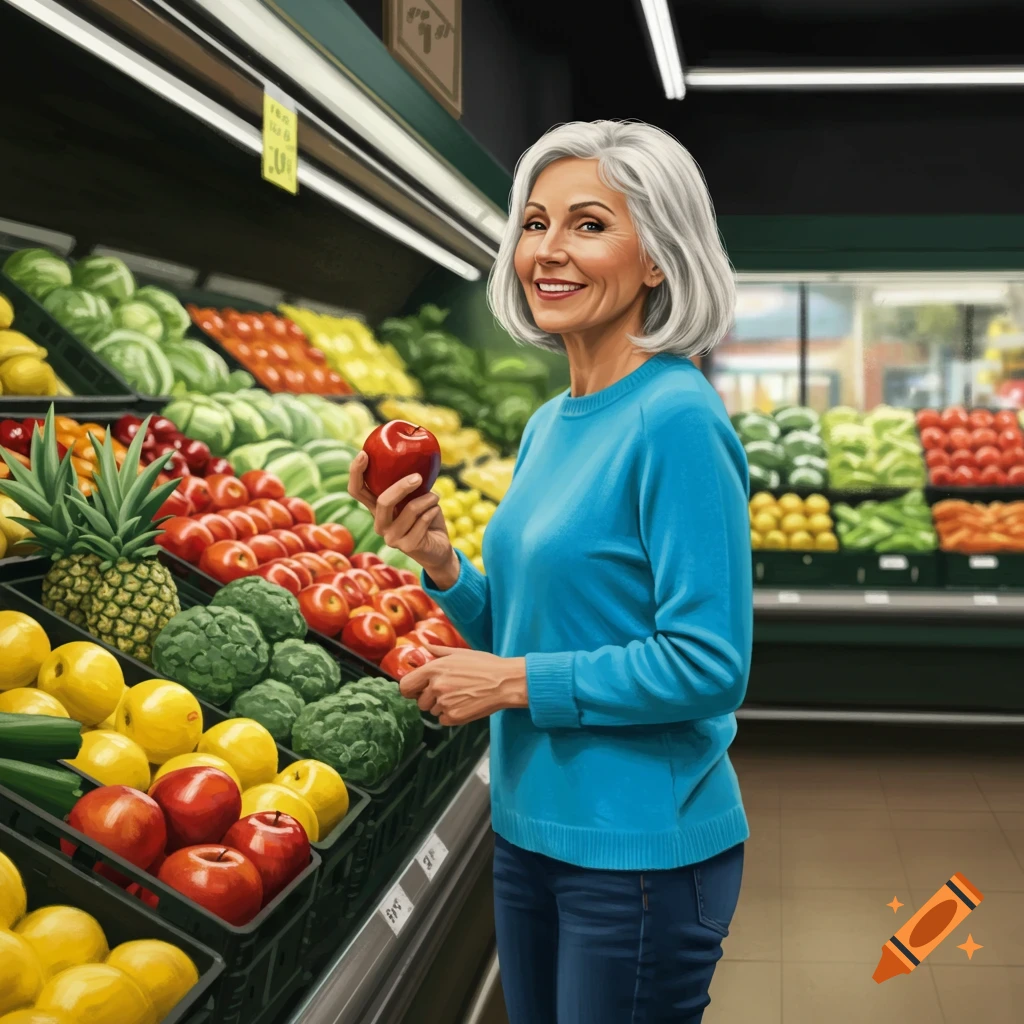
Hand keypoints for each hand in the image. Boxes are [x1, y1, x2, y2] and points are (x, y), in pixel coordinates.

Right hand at [348, 451, 457, 583]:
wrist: (438, 549)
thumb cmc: (426, 518)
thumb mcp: (416, 497)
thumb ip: (410, 484)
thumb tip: (415, 458)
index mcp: (377, 509)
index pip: (357, 491)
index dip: (356, 472)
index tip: (364, 454)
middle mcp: (380, 524)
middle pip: (383, 501)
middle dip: (401, 486)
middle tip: (418, 477)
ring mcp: (392, 538)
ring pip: (409, 510)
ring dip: (428, 499)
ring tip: (435, 497)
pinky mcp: (407, 546)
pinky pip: (423, 520)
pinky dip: (433, 510)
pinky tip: (435, 512)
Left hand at [400, 646, 527, 725]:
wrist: (505, 682)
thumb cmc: (485, 665)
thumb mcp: (460, 653)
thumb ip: (438, 651)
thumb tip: (423, 643)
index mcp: (434, 669)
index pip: (406, 686)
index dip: (410, 690)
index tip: (417, 691)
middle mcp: (436, 686)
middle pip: (420, 702)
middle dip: (430, 699)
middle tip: (448, 692)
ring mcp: (444, 703)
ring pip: (432, 711)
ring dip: (442, 707)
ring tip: (461, 696)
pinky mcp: (454, 717)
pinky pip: (443, 720)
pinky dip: (451, 715)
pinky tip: (465, 704)